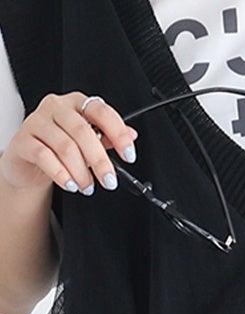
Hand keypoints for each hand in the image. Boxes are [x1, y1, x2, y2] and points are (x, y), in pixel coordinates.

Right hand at [0, 91, 137, 195]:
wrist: (28, 161)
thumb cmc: (59, 148)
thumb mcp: (87, 143)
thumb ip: (107, 138)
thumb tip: (132, 135)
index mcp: (76, 104)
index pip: (101, 111)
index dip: (118, 134)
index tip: (129, 156)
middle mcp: (56, 108)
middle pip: (83, 132)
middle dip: (100, 161)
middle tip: (109, 181)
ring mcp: (36, 122)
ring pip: (65, 147)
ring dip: (81, 173)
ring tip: (87, 187)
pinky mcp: (23, 140)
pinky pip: (44, 156)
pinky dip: (61, 174)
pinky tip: (70, 184)